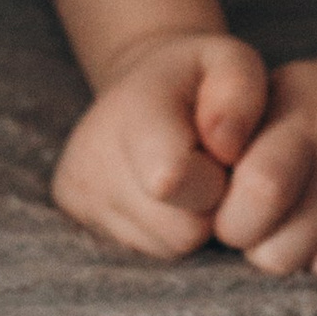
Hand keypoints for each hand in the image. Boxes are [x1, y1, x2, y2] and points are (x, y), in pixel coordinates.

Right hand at [51, 26, 268, 256]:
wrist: (135, 91)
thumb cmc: (199, 81)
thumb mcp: (234, 63)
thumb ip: (242, 93)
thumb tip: (225, 148)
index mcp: (135, 107)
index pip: (172, 180)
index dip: (217, 182)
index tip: (222, 157)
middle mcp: (92, 153)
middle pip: (181, 231)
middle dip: (209, 207)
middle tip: (207, 167)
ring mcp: (78, 190)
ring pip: (165, 249)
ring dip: (188, 220)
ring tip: (184, 177)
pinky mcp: (74, 215)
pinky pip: (145, 252)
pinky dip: (163, 229)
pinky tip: (157, 193)